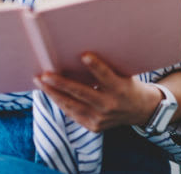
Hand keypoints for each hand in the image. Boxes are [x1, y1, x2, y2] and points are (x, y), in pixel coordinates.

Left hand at [34, 54, 161, 132]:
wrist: (139, 110)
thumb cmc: (127, 84)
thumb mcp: (124, 74)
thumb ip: (106, 68)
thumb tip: (81, 53)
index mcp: (120, 88)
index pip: (105, 76)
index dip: (95, 66)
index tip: (84, 55)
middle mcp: (110, 105)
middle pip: (82, 93)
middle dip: (61, 84)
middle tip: (45, 74)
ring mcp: (101, 119)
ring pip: (72, 105)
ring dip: (54, 93)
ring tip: (40, 82)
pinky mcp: (93, 127)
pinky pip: (73, 114)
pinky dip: (61, 102)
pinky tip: (51, 93)